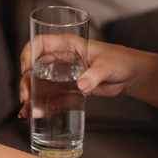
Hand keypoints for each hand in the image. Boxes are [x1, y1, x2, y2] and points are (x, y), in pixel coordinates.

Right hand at [19, 38, 141, 117]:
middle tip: (26, 96)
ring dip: (31, 96)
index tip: (27, 69)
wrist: (130, 76)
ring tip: (28, 111)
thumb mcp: (108, 65)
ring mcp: (62, 74)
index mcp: (67, 45)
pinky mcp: (67, 88)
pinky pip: (51, 96)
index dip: (29, 53)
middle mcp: (60, 58)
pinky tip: (36, 114)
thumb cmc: (121, 61)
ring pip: (39, 83)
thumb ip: (95, 75)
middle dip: (26, 81)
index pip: (40, 43)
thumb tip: (82, 85)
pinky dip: (43, 105)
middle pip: (34, 66)